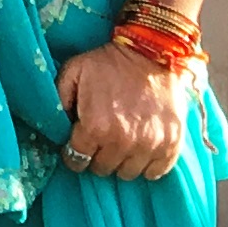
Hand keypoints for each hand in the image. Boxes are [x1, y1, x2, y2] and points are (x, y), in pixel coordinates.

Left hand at [53, 39, 192, 182]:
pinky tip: (141, 148)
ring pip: (127, 174)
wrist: (151, 52)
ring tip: (121, 142)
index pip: (77, 161)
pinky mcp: (171, 145)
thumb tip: (56, 127)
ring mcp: (149, 146)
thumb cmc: (108, 62)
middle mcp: (122, 142)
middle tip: (101, 139)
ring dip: (122, 161)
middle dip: (97, 156)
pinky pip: (155, 173)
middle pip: (102, 169)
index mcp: (95, 127)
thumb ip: (59, 100)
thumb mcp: (73, 72)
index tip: (79, 145)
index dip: (74, 153)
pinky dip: (147, 164)